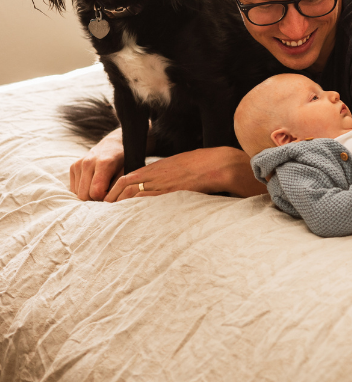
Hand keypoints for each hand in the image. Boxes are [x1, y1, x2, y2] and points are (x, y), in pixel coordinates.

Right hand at [70, 130, 125, 200]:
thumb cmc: (123, 160)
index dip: (104, 198)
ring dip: (88, 195)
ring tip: (100, 189)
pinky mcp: (73, 167)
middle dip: (95, 199)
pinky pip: (73, 188)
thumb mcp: (126, 172)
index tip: (111, 195)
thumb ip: (118, 187)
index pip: (96, 192)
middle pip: (84, 194)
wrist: (113, 144)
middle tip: (105, 195)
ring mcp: (78, 164)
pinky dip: (83, 190)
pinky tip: (92, 185)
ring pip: (78, 193)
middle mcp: (88, 163)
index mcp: (104, 164)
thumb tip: (109, 202)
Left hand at [106, 146, 254, 201]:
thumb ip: (165, 174)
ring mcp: (161, 183)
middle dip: (111, 199)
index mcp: (155, 168)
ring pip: (130, 193)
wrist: (218, 164)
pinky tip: (129, 215)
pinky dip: (134, 207)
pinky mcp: (169, 192)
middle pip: (122, 186)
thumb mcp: (179, 165)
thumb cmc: (203, 164)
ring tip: (112, 217)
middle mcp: (154, 175)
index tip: (108, 201)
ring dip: (119, 205)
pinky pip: (146, 200)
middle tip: (104, 212)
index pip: (124, 178)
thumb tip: (160, 186)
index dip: (113, 191)